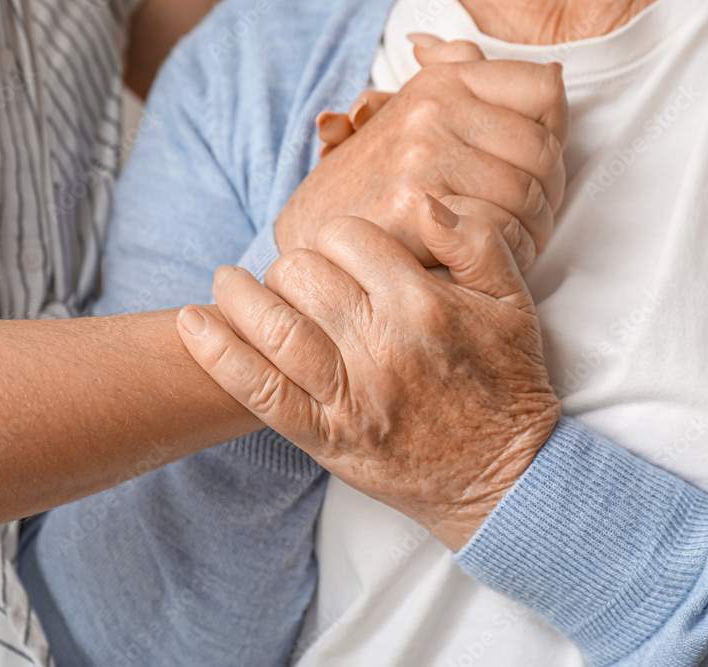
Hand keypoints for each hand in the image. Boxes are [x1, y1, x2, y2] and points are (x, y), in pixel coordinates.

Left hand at [179, 197, 560, 550]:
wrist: (504, 476)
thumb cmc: (507, 383)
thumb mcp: (513, 303)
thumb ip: (474, 240)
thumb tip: (420, 199)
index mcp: (423, 302)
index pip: (347, 237)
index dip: (337, 236)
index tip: (340, 252)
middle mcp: (381, 343)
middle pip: (302, 274)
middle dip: (293, 267)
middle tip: (298, 280)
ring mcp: (350, 393)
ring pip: (274, 323)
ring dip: (238, 296)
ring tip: (226, 284)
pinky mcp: (327, 435)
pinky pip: (260, 390)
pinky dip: (219, 354)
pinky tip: (193, 323)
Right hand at [278, 43, 567, 268]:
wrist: (313, 237)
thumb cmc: (369, 185)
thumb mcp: (408, 115)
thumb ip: (459, 80)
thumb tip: (534, 68)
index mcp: (442, 83)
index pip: (545, 90)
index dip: (556, 135)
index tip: (540, 168)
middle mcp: (434, 110)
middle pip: (543, 152)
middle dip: (551, 197)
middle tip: (536, 222)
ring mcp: (424, 156)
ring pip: (527, 196)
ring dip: (533, 233)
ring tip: (516, 247)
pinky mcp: (415, 206)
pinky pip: (497, 229)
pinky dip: (506, 255)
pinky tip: (491, 261)